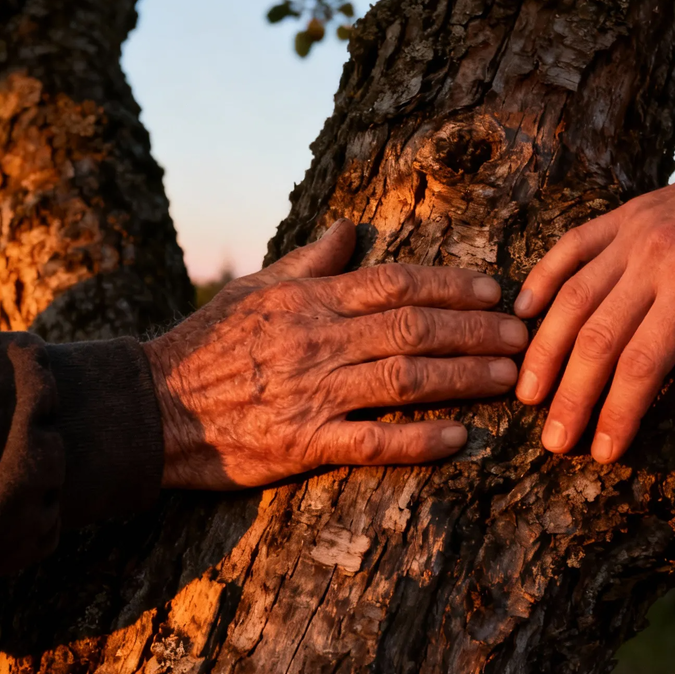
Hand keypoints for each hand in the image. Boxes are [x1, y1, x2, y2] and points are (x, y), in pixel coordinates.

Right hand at [144, 218, 527, 488]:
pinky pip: (371, 443)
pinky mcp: (302, 444)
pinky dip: (417, 441)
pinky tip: (459, 439)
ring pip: (405, 380)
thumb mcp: (257, 288)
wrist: (152, 407)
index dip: (452, 284)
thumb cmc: (209, 344)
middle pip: (414, 329)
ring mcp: (313, 394)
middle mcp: (320, 342)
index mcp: (311, 301)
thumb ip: (310, 261)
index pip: (396, 283)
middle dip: (476, 330)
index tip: (496, 289)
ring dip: (464, 378)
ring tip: (510, 378)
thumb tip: (351, 228)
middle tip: (522, 335)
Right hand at [514, 139, 674, 461]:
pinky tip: (522, 312)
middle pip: (597, 336)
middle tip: (554, 440)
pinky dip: (543, 277)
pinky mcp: (625, 213)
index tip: (602, 452)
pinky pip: (572, 246)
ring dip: (546, 348)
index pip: (643, 363)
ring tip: (527, 393)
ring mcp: (634, 230)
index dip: (618, 412)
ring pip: (573, 295)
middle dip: (572, 395)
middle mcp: (656, 255)